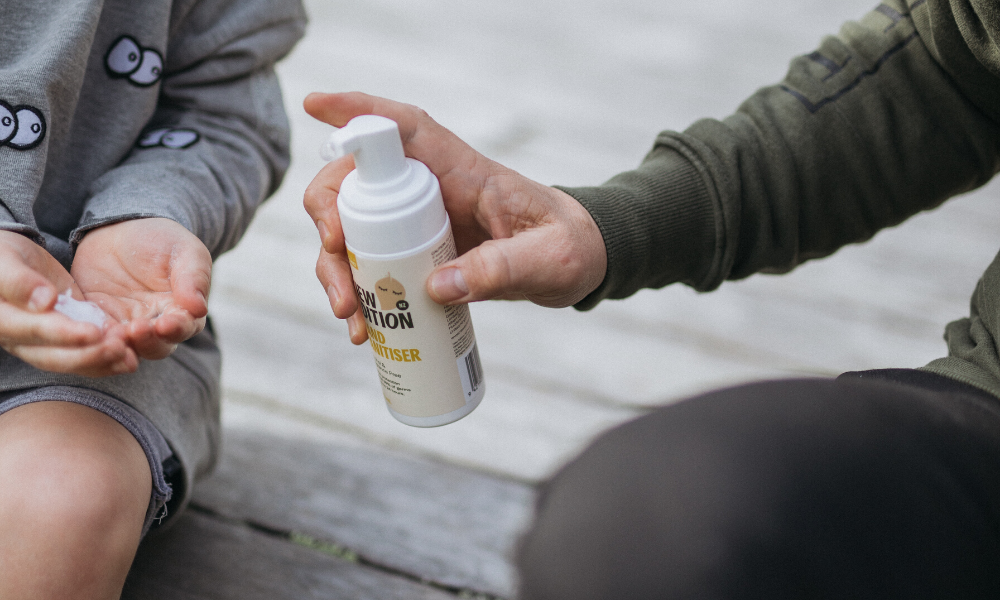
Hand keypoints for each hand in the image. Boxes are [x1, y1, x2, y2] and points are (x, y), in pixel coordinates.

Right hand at [0, 231, 135, 375]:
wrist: (7, 258)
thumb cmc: (1, 255)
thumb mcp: (4, 261)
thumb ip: (18, 281)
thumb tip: (42, 302)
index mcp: (1, 321)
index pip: (33, 332)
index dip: (64, 334)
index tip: (93, 332)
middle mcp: (20, 340)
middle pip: (54, 357)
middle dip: (88, 355)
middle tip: (119, 348)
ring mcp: (44, 342)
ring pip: (72, 361)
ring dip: (101, 362)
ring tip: (130, 358)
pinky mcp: (65, 335)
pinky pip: (84, 353)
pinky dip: (106, 358)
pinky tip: (131, 357)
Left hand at [72, 218, 211, 359]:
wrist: (121, 230)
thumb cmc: (162, 240)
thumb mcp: (185, 251)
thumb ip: (194, 278)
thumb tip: (199, 308)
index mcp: (183, 311)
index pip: (184, 327)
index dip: (176, 329)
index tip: (166, 324)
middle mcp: (157, 325)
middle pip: (156, 346)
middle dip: (147, 342)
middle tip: (136, 330)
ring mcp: (127, 325)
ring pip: (126, 348)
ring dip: (121, 346)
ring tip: (113, 336)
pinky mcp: (99, 321)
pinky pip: (97, 336)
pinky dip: (95, 338)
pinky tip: (89, 333)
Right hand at [303, 92, 606, 343]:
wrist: (576, 265)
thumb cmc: (570, 247)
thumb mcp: (549, 259)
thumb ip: (502, 268)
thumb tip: (436, 287)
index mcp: (462, 170)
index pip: (406, 128)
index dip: (359, 111)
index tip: (316, 105)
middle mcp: (431, 189)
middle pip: (356, 184)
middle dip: (330, 221)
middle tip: (338, 267)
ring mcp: (418, 222)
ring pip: (353, 230)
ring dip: (337, 270)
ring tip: (351, 317)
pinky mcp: (417, 254)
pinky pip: (371, 267)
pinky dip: (359, 295)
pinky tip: (363, 330)